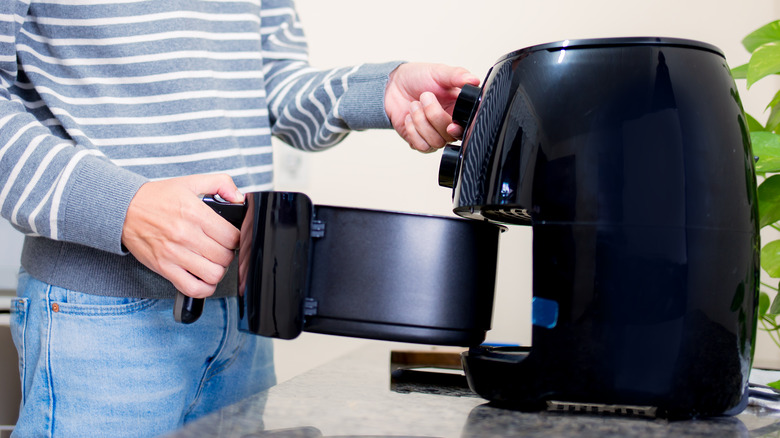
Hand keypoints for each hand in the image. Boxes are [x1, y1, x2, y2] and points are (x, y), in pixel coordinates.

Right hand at [121, 174, 243, 298]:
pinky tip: (204, 278)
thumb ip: (220, 183)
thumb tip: (239, 197)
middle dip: (228, 254)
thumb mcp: (190, 182)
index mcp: (195, 213)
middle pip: (225, 257)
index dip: (236, 239)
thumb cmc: (157, 198)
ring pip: (213, 274)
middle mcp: (185, 235)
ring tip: (212, 262)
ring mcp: (174, 254)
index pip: (231, 237)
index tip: (230, 238)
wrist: (123, 210)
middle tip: (221, 249)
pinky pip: (193, 288)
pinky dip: (204, 288)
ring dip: (218, 270)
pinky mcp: (164, 268)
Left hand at [385, 63, 479, 152]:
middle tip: (425, 96)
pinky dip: (412, 130)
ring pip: (436, 142)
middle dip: (434, 116)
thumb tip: (474, 80)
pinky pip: (421, 146)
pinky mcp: (420, 142)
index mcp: (460, 109)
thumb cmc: (418, 78)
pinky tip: (409, 117)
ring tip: (415, 105)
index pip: (469, 127)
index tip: (451, 124)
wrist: (394, 85)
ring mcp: (435, 135)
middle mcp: (449, 125)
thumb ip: (458, 75)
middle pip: (450, 136)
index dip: (460, 129)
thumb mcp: (439, 72)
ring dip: (421, 122)